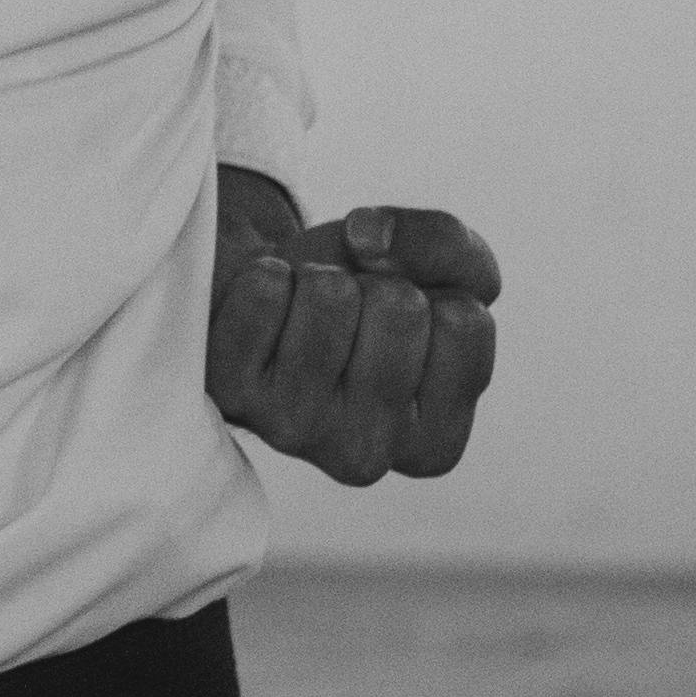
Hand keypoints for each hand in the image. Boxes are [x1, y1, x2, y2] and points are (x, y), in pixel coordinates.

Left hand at [207, 166, 500, 484]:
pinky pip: (265, 290)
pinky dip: (267, 273)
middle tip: (344, 314)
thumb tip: (368, 241)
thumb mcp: (434, 271)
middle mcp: (368, 454)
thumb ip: (449, 245)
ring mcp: (293, 429)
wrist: (259, 298)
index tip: (396, 323)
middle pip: (401, 307)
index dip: (432, 294)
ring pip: (332, 294)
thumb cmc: (359, 297)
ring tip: (302, 311)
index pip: (465, 322)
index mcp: (433, 444)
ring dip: (318, 277)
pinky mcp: (230, 390)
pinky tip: (263, 309)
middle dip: (373, 284)